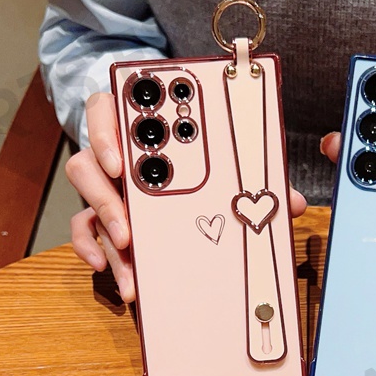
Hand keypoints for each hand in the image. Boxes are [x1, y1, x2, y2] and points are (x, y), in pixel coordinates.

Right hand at [66, 92, 306, 303]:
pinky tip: (103, 266)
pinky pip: (82, 228)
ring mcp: (106, 184)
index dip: (108, 133)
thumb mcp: (226, 162)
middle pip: (89, 163)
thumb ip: (254, 179)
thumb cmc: (202, 157)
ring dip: (104, 227)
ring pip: (87, 200)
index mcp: (140, 126)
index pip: (107, 110)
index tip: (122, 162)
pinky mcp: (101, 214)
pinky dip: (89, 246)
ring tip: (126, 253)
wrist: (174, 162)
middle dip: (106, 198)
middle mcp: (115, 152)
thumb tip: (293, 203)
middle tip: (126, 229)